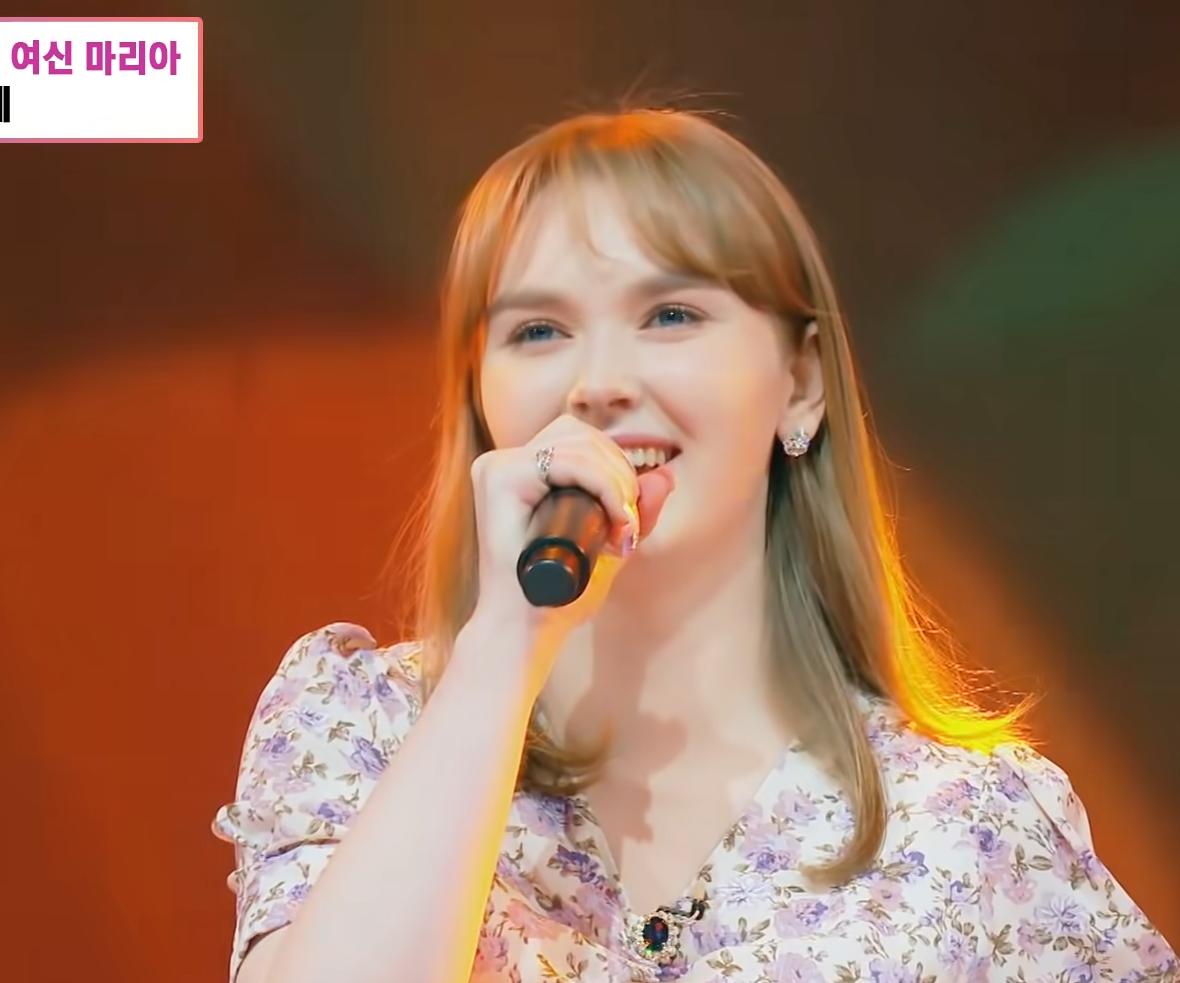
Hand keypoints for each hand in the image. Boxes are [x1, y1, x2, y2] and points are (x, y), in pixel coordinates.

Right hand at [468, 414, 675, 641]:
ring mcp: (496, 468)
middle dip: (619, 470)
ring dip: (615, 479)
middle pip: (578, 433)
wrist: (525, 631)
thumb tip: (665, 476)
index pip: (579, 439)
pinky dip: (600, 482)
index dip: (616, 465)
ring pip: (575, 443)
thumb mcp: (606, 547)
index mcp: (522, 473)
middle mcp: (505, 464)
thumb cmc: (558, 596)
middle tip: (628, 521)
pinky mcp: (498, 479)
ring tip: (622, 523)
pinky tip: (613, 514)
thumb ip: (633, 515)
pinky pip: (563, 460)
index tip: (629, 516)